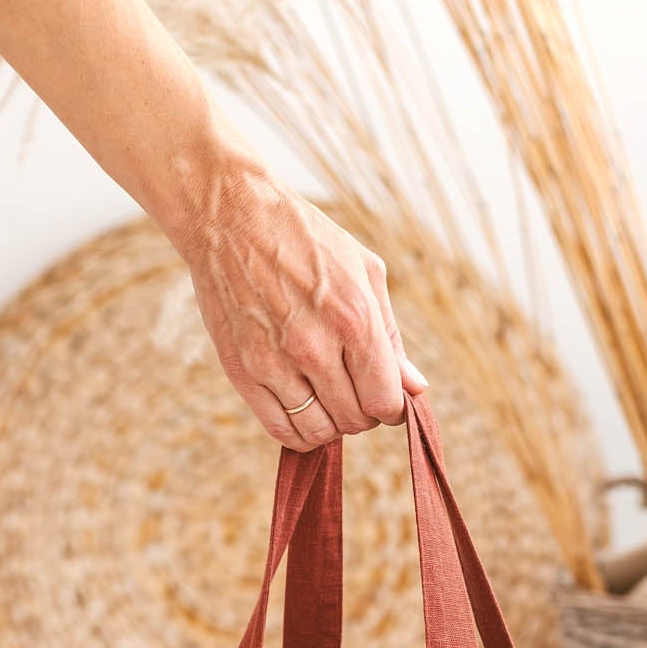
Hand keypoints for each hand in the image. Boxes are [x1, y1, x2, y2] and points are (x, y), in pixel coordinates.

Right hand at [179, 151, 426, 449]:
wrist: (231, 216)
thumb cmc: (305, 239)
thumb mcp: (364, 271)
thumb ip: (392, 335)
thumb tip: (415, 387)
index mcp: (354, 319)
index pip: (386, 402)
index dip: (393, 408)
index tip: (386, 397)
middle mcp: (314, 346)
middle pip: (354, 420)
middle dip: (363, 413)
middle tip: (355, 389)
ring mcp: (274, 362)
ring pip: (318, 432)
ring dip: (332, 423)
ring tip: (328, 397)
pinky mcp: (241, 370)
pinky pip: (279, 429)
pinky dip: (298, 431)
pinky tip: (303, 407)